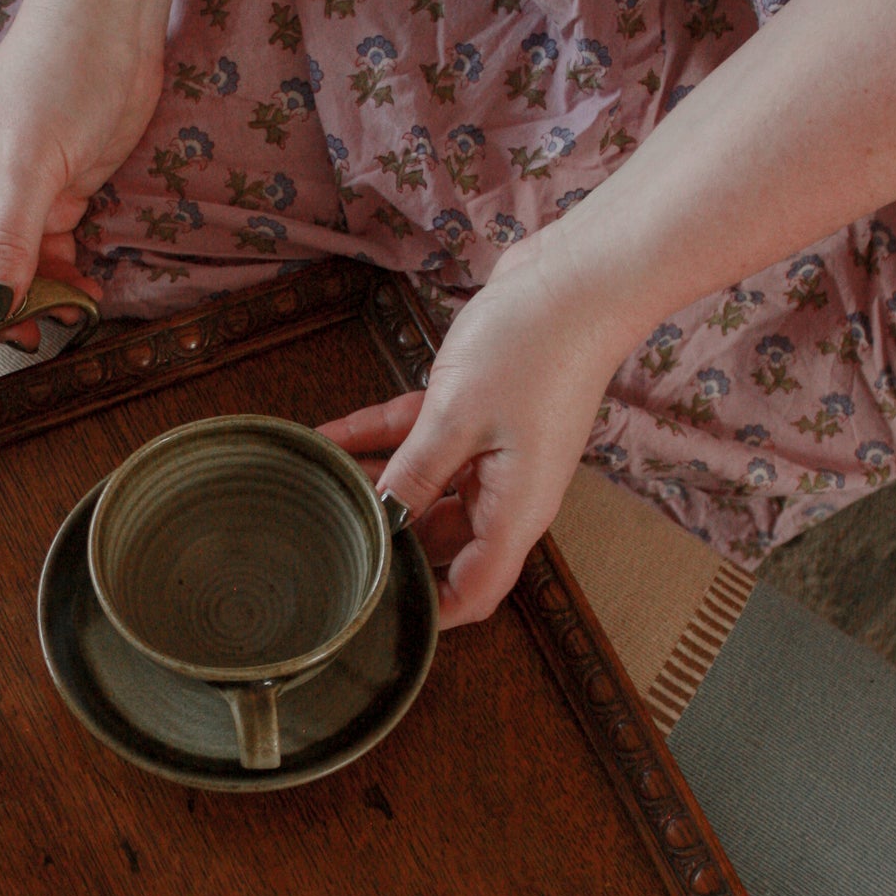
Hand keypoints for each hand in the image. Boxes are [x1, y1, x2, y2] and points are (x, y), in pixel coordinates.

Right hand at [0, 0, 164, 378]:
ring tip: (56, 328)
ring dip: (28, 302)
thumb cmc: (54, 75)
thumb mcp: (26, 166)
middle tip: (15, 348)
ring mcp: (8, 195)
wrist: (113, 25)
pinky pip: (46, 254)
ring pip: (5, 268)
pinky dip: (61, 280)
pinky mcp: (52, 196)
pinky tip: (83, 298)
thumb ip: (6, 243)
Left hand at [319, 246, 627, 628]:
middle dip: (387, 542)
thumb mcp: (455, 420)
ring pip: (424, 486)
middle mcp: (507, 491)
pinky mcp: (481, 413)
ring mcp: (495, 452)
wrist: (579, 277)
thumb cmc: (534, 351)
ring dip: (374, 484)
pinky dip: (380, 438)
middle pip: (440, 541)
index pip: (475, 592)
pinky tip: (328, 437)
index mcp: (514, 511)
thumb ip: (412, 477)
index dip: (430, 613)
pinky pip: (422, 439)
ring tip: (316, 485)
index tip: (377, 618)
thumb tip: (381, 527)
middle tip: (328, 543)